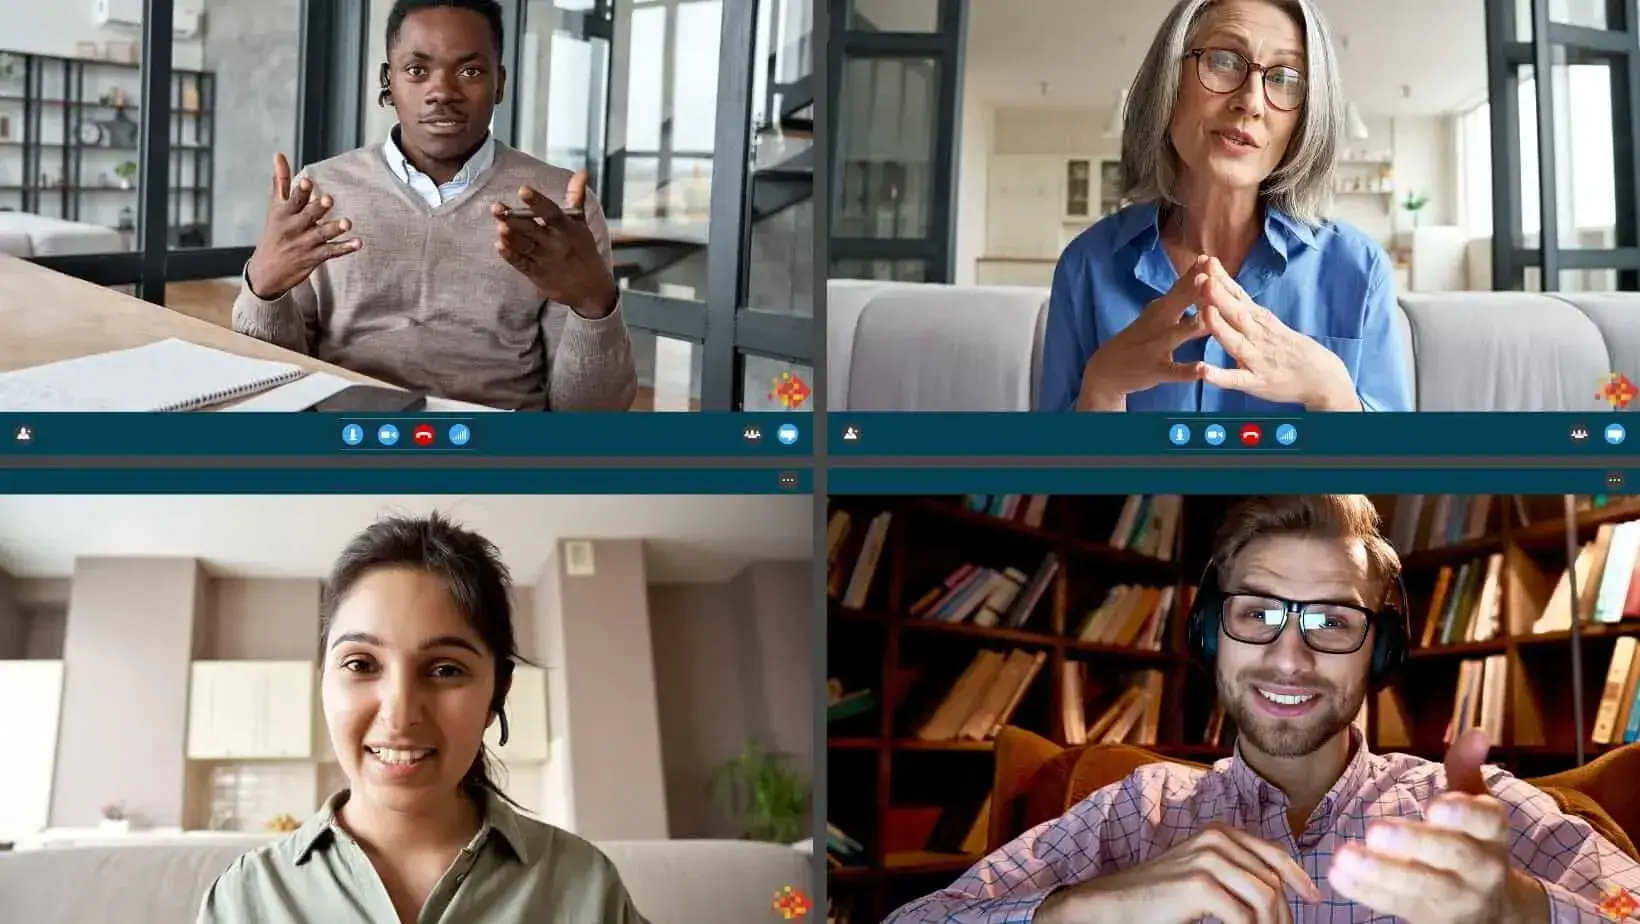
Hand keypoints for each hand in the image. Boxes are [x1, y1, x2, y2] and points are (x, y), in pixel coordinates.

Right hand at [246, 153, 361, 298]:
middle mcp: (294, 227)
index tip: (308, 182)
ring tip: (347, 223)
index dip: (301, 192)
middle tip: (329, 200)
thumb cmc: (274, 233)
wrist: (266, 272)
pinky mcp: (314, 257)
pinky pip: (332, 252)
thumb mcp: (275, 207)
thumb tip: (279, 155)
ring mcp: (305, 243)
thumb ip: (281, 181)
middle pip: (308, 216)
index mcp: (283, 213)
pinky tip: (358, 243)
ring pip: (322, 234)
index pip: (293, 200)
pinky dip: (345, 248)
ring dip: (335, 228)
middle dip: (318, 208)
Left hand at [493, 171, 617, 318]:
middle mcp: (555, 243)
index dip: (537, 201)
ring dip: (511, 237)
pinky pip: (522, 264)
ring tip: (499, 226)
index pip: (551, 212)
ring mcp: (545, 260)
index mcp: (567, 228)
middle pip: (532, 228)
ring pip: (525, 246)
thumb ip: (576, 197)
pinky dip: (511, 256)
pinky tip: (499, 246)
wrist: (591, 288)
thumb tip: (582, 172)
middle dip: (513, 218)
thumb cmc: (584, 250)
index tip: (523, 190)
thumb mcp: (581, 223)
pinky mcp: (537, 274)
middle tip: (496, 207)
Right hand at [1039, 822, 1321, 923]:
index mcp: (1219, 833)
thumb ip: (1233, 873)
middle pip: (1272, 880)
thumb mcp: (1200, 875)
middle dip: (1284, 914)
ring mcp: (1208, 860)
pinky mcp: (1199, 885)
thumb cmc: (1157, 896)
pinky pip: (1244, 917)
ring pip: (1265, 897)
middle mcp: (1216, 839)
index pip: (1273, 854)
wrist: (1113, 903)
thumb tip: (1277, 894)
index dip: (1299, 878)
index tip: (1314, 898)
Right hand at [1075, 254, 1211, 409]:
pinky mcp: (1155, 370)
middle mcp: (1159, 323)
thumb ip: (1178, 297)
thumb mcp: (1155, 314)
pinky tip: (1202, 369)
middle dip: (1194, 290)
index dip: (1194, 273)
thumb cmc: (1140, 338)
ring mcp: (1156, 347)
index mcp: (1161, 308)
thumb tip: (1202, 274)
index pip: (1179, 287)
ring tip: (1208, 318)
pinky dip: (1188, 370)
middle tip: (1211, 276)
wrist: (1105, 369)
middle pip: (1178, 304)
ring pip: (1177, 335)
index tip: (1211, 258)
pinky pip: (1174, 371)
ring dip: (1192, 326)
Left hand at [1194, 257, 1361, 409]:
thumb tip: (1225, 290)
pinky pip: (1236, 380)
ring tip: (1205, 311)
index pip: (1239, 296)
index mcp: (1262, 321)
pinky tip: (1204, 371)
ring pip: (1235, 342)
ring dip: (1220, 326)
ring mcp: (1257, 360)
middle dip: (1218, 295)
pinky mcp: (1256, 383)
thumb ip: (1248, 312)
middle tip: (1202, 276)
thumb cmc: (1294, 351)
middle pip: (1236, 312)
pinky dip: (1220, 376)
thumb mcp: (1273, 325)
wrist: (1324, 379)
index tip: (1205, 261)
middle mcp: (1259, 336)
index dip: (1222, 279)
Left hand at [1329, 729, 1548, 923]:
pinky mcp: (1430, 918)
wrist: (1491, 908)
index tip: (1436, 805)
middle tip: (1376, 830)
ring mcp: (1459, 898)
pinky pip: (1398, 907)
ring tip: (1345, 855)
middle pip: (1454, 856)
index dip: (1466, 815)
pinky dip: (1366, 892)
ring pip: (1425, 888)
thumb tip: (1476, 732)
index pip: (1488, 822)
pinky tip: (1338, 875)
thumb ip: (1466, 768)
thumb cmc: (1472, 840)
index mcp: (1493, 833)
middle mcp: (1484, 867)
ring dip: (1382, 873)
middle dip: (1415, 843)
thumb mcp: (1474, 804)